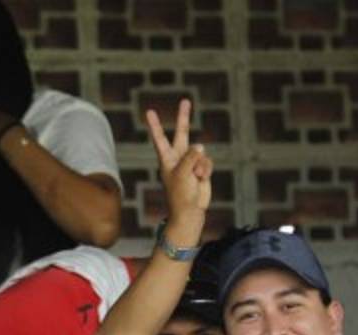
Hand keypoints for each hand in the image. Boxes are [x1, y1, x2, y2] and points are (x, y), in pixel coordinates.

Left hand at [146, 99, 211, 238]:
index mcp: (166, 159)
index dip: (155, 125)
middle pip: (182, 132)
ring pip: (200, 153)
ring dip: (201, 165)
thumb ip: (191, 156)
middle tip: (185, 100)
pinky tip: (202, 180)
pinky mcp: (201, 169)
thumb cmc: (180, 195)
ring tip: (195, 178)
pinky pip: (208, 162)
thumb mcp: (182, 173)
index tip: (149, 111)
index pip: (159, 138)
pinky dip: (207, 170)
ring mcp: (190, 162)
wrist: (190, 211)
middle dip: (184, 117)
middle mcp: (178, 157)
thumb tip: (201, 146)